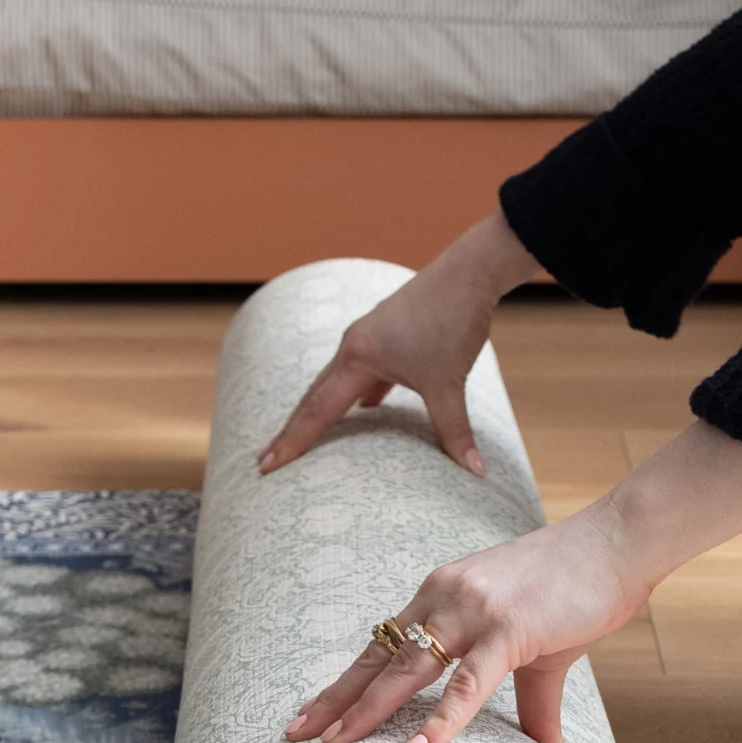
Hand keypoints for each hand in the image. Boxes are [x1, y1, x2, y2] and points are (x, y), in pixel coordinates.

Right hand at [258, 212, 539, 476]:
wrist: (470, 271)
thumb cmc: (453, 320)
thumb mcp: (449, 383)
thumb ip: (454, 431)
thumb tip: (475, 471)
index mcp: (358, 358)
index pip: (317, 411)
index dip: (292, 442)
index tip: (267, 465)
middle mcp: (354, 347)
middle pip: (314, 397)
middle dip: (292, 429)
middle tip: (267, 457)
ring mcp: (368, 338)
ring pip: (335, 382)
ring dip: (319, 410)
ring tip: (306, 434)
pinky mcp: (385, 334)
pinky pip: (360, 371)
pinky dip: (355, 392)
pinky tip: (366, 405)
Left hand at [284, 423, 741, 742]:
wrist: (619, 541)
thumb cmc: (576, 587)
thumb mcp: (538, 645)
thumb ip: (531, 701)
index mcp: (438, 597)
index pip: (379, 647)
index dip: (343, 683)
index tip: (309, 714)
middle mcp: (442, 598)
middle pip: (378, 659)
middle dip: (335, 700)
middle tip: (294, 735)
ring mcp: (472, 610)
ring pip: (408, 669)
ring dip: (368, 709)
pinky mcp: (510, 628)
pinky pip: (467, 681)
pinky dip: (441, 718)